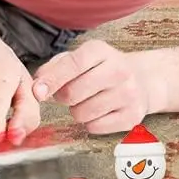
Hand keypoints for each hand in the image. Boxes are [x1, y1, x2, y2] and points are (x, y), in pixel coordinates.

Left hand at [32, 41, 155, 133]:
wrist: (142, 80)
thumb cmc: (99, 70)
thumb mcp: (78, 59)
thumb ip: (53, 68)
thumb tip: (37, 87)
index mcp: (101, 51)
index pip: (72, 64)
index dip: (51, 80)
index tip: (37, 92)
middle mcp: (119, 71)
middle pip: (72, 94)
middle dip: (63, 97)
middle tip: (71, 94)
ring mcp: (129, 94)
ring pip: (81, 113)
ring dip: (77, 111)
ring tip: (89, 100)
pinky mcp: (132, 116)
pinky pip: (94, 127)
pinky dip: (91, 123)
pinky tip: (100, 111)